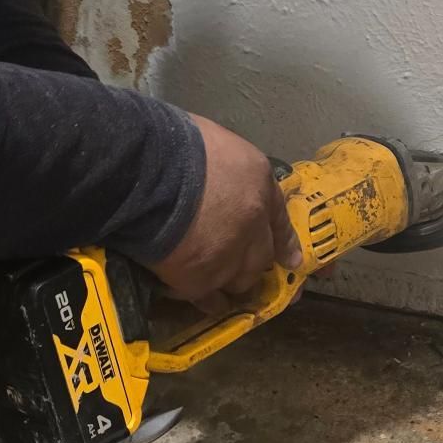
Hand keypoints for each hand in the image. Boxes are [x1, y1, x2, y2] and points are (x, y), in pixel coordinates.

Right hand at [151, 116, 302, 311]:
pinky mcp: (201, 280)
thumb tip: (213, 177)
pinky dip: (209, 301)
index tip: (292, 260)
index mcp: (258, 183)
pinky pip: (210, 299)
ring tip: (222, 286)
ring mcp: (230, 255)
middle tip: (249, 272)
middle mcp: (253, 223)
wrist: (149, 173)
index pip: (278, 216)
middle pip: (263, 256)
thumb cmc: (176, 144)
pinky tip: (205, 301)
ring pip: (241, 280)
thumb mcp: (213, 140)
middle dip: (257, 264)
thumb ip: (223, 168)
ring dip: (234, 283)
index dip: (284, 241)